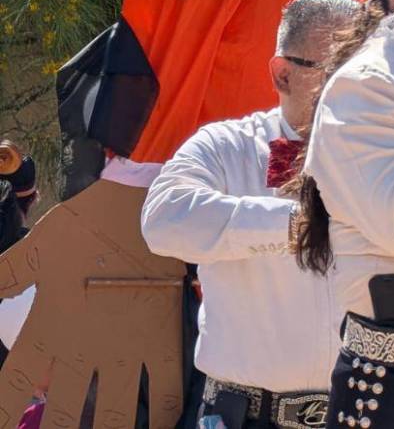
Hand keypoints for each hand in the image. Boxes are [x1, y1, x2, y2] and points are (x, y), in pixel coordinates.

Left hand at [0, 180, 184, 427]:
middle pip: (61, 415)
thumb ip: (5, 277)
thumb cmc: (87, 222)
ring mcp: (128, 345)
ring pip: (112, 413)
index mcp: (48, 327)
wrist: (144, 200)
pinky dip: (161, 415)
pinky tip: (154, 426)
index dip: (4, 414)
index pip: (13, 386)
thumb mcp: (35, 249)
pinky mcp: (163, 336)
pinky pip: (165, 389)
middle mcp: (85, 346)